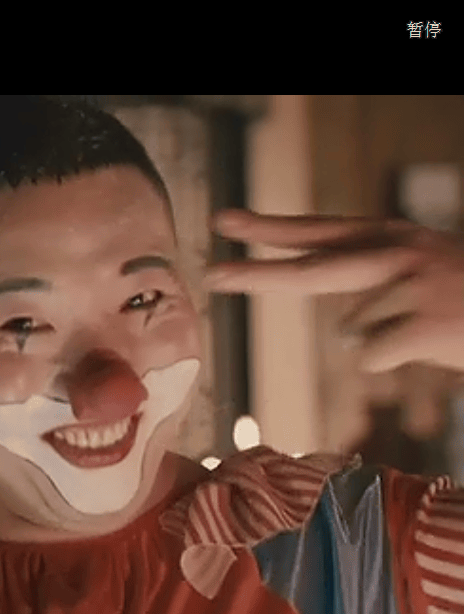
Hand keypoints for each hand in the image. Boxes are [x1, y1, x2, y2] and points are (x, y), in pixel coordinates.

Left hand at [206, 210, 462, 372]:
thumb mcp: (421, 270)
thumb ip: (372, 277)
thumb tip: (338, 327)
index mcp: (393, 237)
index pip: (318, 232)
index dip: (268, 229)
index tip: (222, 222)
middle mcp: (399, 253)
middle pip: (310, 271)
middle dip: (256, 274)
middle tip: (211, 273)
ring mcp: (413, 286)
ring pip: (353, 332)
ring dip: (381, 341)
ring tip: (427, 329)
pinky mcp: (426, 323)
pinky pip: (374, 356)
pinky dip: (396, 360)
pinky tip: (434, 344)